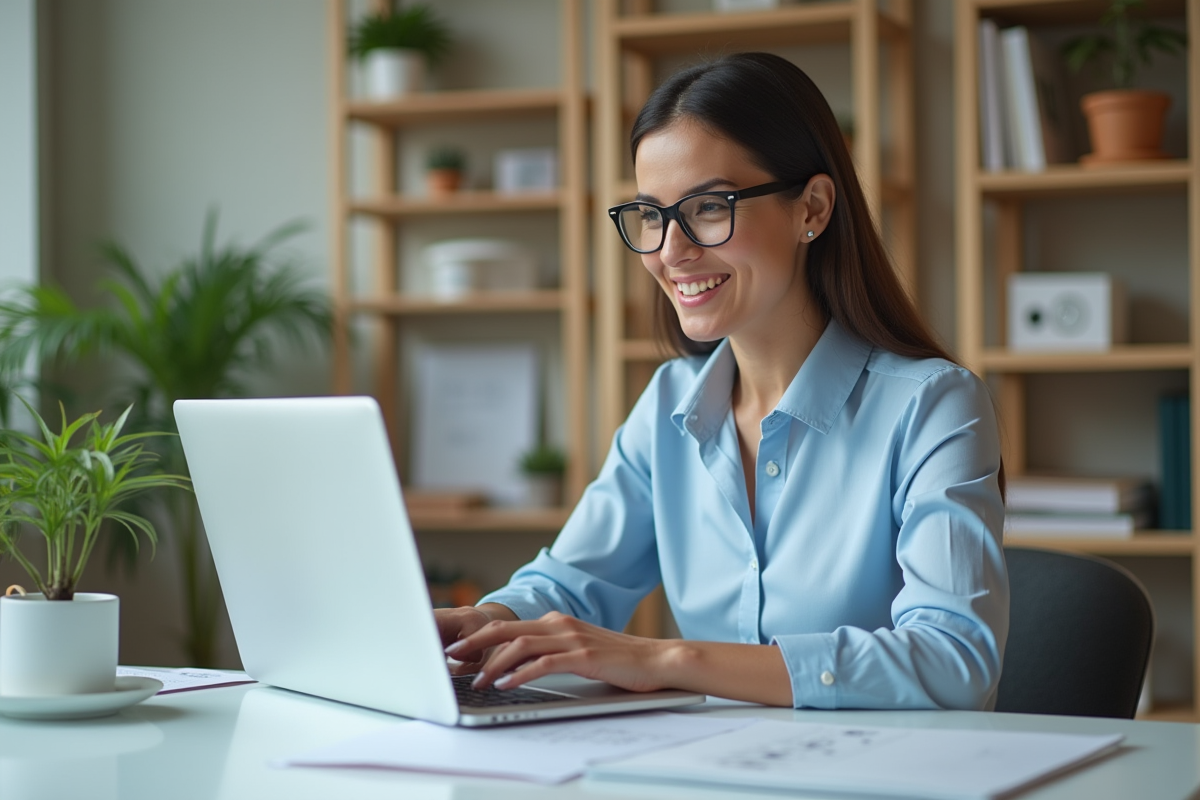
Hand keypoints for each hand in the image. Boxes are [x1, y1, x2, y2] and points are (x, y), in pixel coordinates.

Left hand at [443, 611, 671, 692]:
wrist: (656, 660)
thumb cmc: (619, 660)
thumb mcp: (578, 651)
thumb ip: (550, 653)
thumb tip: (516, 669)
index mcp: (556, 622)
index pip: (508, 626)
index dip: (479, 637)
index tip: (459, 649)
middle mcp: (559, 624)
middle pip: (505, 629)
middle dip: (474, 642)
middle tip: (451, 656)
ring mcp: (571, 638)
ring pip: (519, 646)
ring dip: (492, 663)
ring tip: (476, 680)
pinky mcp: (582, 656)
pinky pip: (542, 663)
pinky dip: (519, 674)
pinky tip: (505, 684)